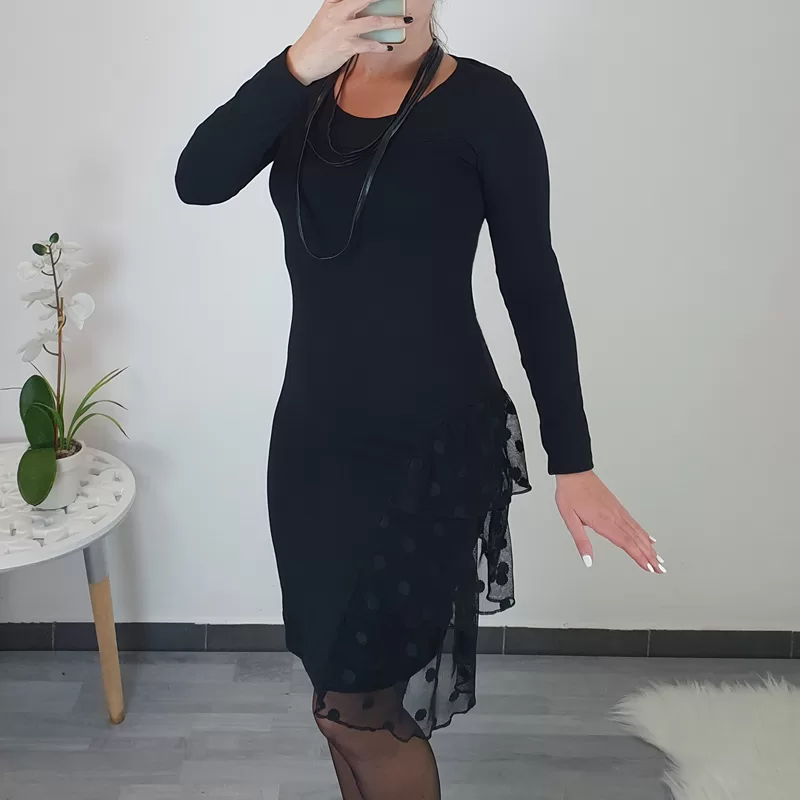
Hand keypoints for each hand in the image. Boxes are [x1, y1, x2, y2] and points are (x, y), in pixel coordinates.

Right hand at [287, 0, 411, 85]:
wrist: (303, 61)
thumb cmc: (316, 41)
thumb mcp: (326, 16)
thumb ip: (342, 7)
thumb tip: (363, 7)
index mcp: (332, 3)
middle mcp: (337, 13)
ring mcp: (342, 30)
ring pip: (374, 22)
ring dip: (393, 21)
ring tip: (405, 21)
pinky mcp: (346, 47)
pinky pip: (369, 45)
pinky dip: (381, 46)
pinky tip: (388, 46)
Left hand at [555, 471, 664, 573]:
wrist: (574, 472)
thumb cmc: (570, 493)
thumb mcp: (569, 519)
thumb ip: (581, 541)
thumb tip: (588, 560)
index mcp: (603, 521)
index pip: (626, 543)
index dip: (639, 556)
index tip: (649, 568)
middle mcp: (614, 516)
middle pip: (636, 539)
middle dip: (650, 556)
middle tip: (660, 569)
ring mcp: (618, 511)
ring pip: (638, 531)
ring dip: (649, 547)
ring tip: (658, 558)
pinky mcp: (617, 506)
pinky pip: (634, 522)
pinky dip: (644, 533)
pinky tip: (649, 539)